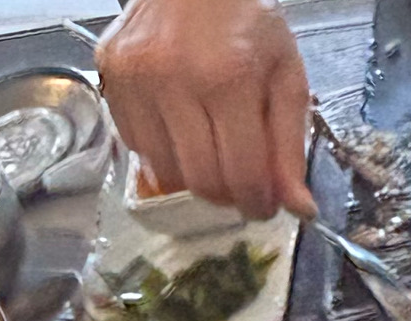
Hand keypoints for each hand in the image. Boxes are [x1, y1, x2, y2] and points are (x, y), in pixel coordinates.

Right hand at [97, 0, 315, 223]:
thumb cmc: (245, 21)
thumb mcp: (285, 74)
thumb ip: (290, 145)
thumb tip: (300, 209)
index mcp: (228, 78)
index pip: (241, 175)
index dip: (257, 202)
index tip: (264, 204)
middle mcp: (175, 80)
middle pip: (201, 181)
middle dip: (227, 194)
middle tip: (240, 182)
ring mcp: (136, 80)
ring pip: (166, 173)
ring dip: (194, 175)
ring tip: (211, 149)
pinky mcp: (111, 79)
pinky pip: (138, 147)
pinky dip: (163, 150)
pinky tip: (180, 125)